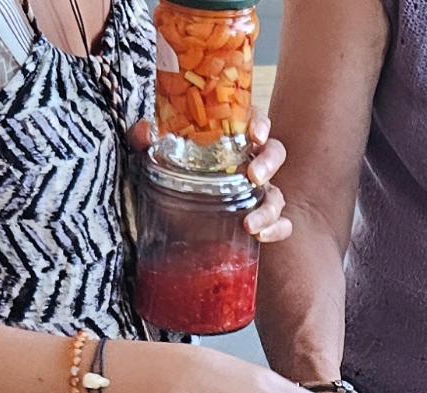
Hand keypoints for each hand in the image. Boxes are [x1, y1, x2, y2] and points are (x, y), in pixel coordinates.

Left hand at [127, 113, 290, 242]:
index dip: (260, 123)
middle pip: (274, 153)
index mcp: (231, 140)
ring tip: (249, 224)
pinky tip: (261, 236)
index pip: (254, 121)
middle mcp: (249, 163)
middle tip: (253, 176)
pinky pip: (282, 224)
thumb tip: (144, 132)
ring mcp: (258, 194)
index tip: (254, 134)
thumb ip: (145, 142)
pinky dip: (277, 229)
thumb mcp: (154, 159)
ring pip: (277, 194)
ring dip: (269, 208)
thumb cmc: (172, 183)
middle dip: (269, 163)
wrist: (174, 225)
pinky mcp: (261, 221)